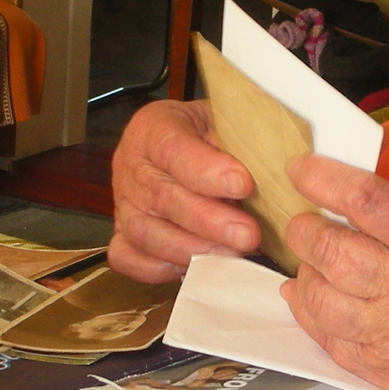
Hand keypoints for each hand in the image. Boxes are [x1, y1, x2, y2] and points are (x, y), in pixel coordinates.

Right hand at [106, 99, 261, 281]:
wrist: (185, 145)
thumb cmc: (210, 136)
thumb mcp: (224, 122)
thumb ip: (236, 141)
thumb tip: (266, 168)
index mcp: (153, 128)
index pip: (172, 149)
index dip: (206, 170)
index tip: (243, 184)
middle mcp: (132, 166)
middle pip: (161, 197)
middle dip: (209, 221)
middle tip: (248, 234)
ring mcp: (124, 204)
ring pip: (145, 234)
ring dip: (193, 249)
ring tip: (233, 255)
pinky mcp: (122, 236)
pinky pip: (131, 259)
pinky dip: (163, 268)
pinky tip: (199, 266)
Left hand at [281, 155, 388, 389]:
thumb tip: (341, 208)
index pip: (363, 200)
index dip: (321, 178)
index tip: (301, 170)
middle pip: (327, 249)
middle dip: (305, 229)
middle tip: (306, 222)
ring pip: (316, 296)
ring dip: (306, 272)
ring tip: (316, 263)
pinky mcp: (383, 371)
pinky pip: (325, 337)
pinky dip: (311, 312)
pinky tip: (315, 298)